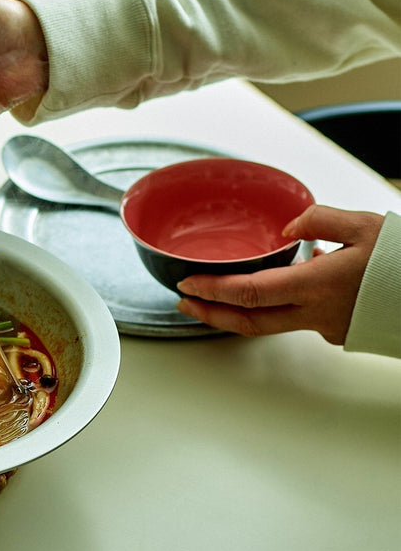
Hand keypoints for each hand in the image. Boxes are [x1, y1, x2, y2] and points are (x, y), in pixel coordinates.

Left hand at [176, 205, 384, 344]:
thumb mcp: (363, 225)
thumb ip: (318, 220)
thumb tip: (288, 227)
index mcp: (317, 285)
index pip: (249, 293)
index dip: (213, 291)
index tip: (187, 285)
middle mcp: (318, 313)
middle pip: (250, 322)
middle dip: (212, 314)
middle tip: (186, 302)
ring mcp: (329, 327)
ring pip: (273, 323)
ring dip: (243, 311)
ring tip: (218, 294)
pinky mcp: (341, 331)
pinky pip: (301, 317)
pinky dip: (282, 304)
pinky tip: (281, 287)